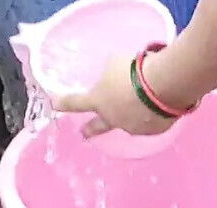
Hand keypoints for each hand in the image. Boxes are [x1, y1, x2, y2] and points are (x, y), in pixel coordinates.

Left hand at [54, 56, 185, 138]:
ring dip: (131, 115)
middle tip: (84, 133)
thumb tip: (116, 77)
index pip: (76, 103)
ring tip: (142, 103)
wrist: (162, 87)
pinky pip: (149, 123)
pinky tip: (158, 106)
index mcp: (98, 101)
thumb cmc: (134, 71)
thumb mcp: (115, 65)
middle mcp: (113, 118)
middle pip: (98, 127)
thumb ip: (111, 74)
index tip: (54, 105)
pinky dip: (151, 115)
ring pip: (128, 122)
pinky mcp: (153, 131)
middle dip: (89, 130)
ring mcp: (133, 127)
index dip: (63, 103)